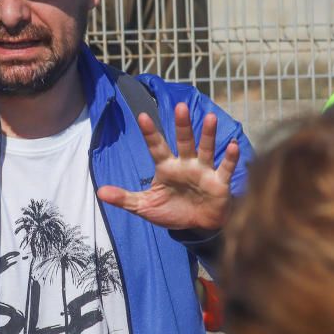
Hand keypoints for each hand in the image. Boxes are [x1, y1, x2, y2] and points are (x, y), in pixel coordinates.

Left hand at [96, 103, 238, 231]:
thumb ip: (125, 198)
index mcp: (167, 167)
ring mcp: (203, 171)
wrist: (197, 227)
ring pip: (206, 149)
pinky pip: (225, 168)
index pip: (156, 147)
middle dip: (182, 125)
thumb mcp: (145, 206)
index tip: (143, 116)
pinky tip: (232, 145)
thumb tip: (100, 192)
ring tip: (209, 118)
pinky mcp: (219, 183)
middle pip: (184, 142)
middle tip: (180, 106)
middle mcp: (186, 164)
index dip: (150, 133)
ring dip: (208, 135)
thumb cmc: (172, 211)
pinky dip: (230, 158)